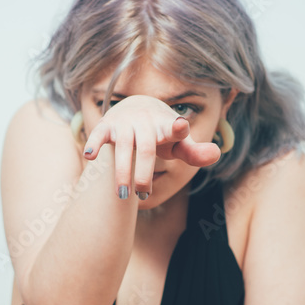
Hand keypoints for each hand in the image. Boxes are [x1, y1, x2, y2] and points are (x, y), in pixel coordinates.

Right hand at [81, 95, 221, 197]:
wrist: (137, 107)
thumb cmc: (162, 133)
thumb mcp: (179, 144)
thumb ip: (195, 153)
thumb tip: (216, 154)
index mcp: (167, 127)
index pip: (174, 128)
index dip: (178, 128)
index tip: (181, 126)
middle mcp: (146, 123)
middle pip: (146, 149)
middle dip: (143, 173)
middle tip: (143, 195)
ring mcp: (126, 124)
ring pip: (124, 148)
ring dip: (122, 172)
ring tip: (123, 197)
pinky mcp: (108, 126)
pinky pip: (99, 135)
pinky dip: (93, 144)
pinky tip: (88, 157)